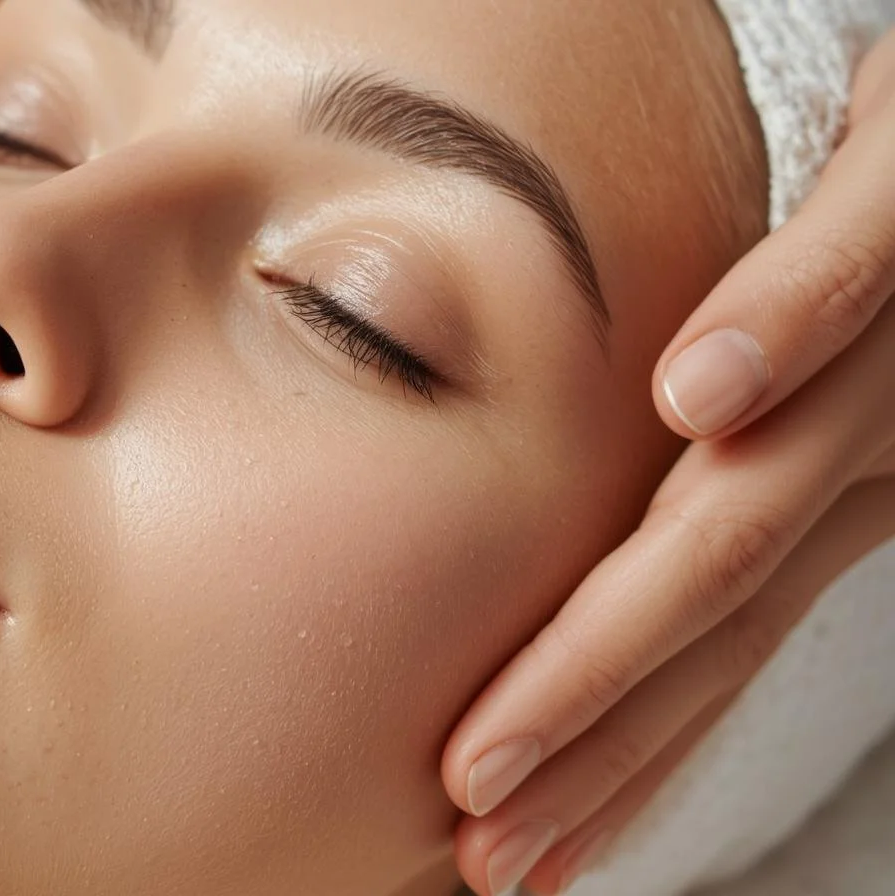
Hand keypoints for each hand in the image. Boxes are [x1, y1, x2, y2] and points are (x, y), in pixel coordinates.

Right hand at [440, 28, 894, 895]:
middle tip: (489, 852)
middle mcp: (867, 451)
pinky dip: (772, 337)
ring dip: (622, 632)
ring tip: (505, 740)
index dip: (617, 755)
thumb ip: (716, 420)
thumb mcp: (800, 351)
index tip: (528, 854)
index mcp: (838, 486)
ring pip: (749, 504)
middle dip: (584, 746)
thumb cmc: (871, 227)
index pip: (709, 641)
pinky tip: (695, 401)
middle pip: (705, 618)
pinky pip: (850, 266)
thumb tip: (616, 479)